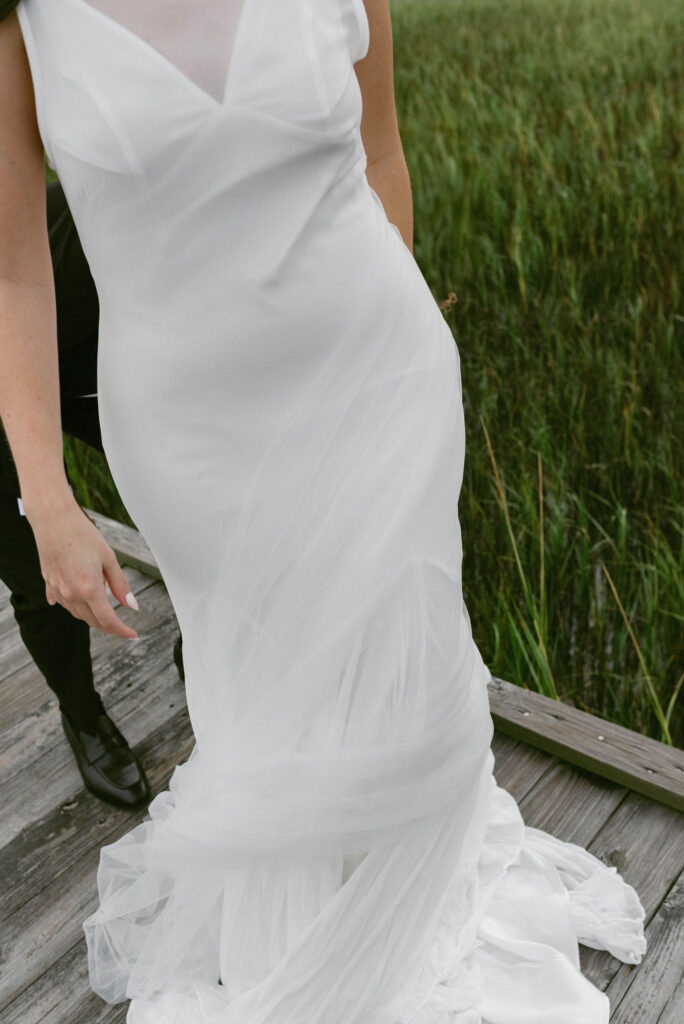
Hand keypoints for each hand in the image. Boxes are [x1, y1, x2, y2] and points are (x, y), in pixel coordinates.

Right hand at [24, 493, 139, 638]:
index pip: (108, 620)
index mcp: (89, 588)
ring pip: (78, 614)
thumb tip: (131, 605)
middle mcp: (71, 594)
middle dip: (109, 626)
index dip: (122, 631)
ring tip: (105, 611)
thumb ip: (120, 585)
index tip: (132, 635)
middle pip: (93, 621)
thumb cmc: (82, 534)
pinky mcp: (49, 584)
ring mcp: (58, 590)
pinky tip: (80, 602)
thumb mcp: (109, 558)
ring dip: (93, 617)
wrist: (53, 519)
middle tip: (123, 625)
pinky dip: (76, 606)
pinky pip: (64, 603)